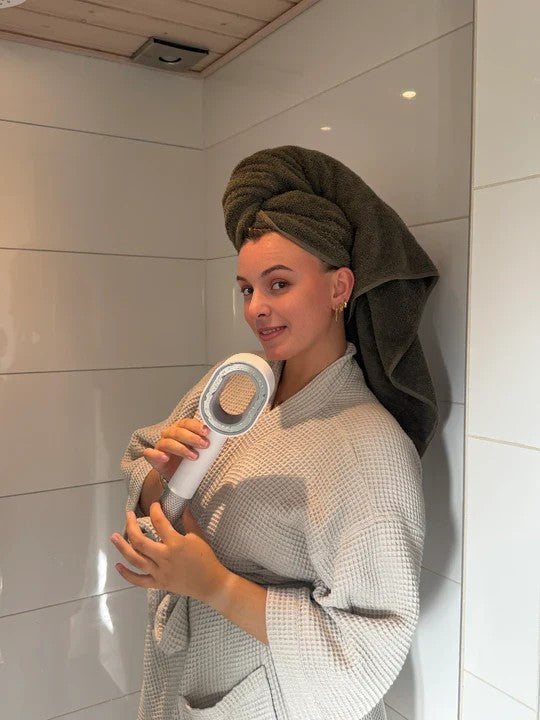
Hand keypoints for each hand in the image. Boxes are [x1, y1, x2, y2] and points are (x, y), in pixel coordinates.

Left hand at [111, 503, 228, 602]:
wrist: (210, 584)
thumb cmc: (206, 559)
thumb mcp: (199, 537)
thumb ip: (188, 521)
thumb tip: (181, 507)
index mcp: (175, 543)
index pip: (159, 522)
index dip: (155, 510)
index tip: (154, 505)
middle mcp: (164, 557)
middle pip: (140, 541)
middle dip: (131, 526)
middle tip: (128, 515)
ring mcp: (159, 572)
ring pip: (135, 559)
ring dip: (122, 547)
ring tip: (114, 537)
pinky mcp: (158, 584)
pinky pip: (138, 581)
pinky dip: (127, 574)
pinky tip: (118, 565)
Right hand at [142, 418, 210, 480]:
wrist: (177, 475)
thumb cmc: (189, 459)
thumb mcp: (201, 450)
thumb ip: (210, 443)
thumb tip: (225, 437)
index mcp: (181, 429)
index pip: (187, 423)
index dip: (196, 426)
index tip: (207, 432)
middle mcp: (169, 435)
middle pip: (178, 432)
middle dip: (192, 438)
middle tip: (204, 444)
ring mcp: (160, 445)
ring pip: (167, 442)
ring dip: (181, 448)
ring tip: (194, 456)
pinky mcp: (153, 457)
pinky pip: (150, 453)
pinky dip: (157, 454)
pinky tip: (165, 457)